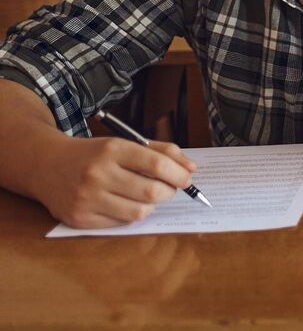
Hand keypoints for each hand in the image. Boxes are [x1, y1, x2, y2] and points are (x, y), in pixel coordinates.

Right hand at [32, 135, 196, 228]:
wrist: (45, 164)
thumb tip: (191, 169)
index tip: (187, 178)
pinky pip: (119, 224)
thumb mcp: (124, 143)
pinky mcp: (79, 219)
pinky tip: (124, 204)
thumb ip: (160, 152)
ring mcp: (86, 198)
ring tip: (146, 196)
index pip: (157, 164)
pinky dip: (130, 215)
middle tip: (168, 189)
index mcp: (112, 150)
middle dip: (169, 192)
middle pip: (151, 191)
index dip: (178, 174)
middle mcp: (98, 174)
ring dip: (151, 206)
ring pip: (139, 212)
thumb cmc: (93, 154)